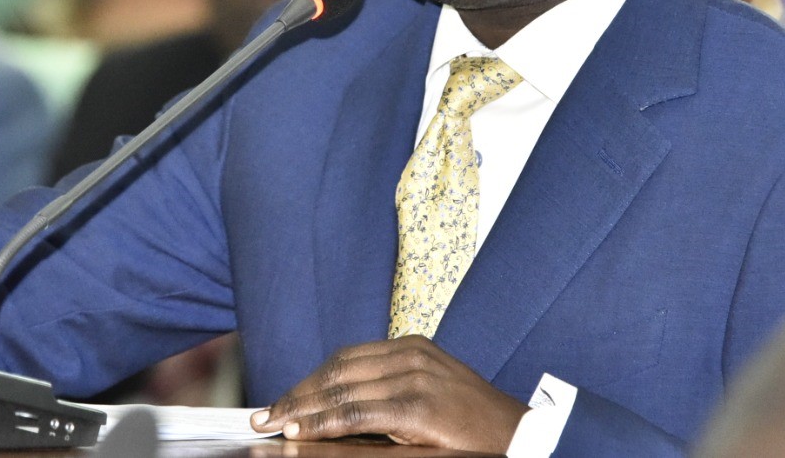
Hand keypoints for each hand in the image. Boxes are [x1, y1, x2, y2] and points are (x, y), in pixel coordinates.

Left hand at [248, 336, 526, 452]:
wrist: (521, 435)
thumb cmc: (472, 423)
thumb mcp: (428, 396)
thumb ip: (386, 394)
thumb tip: (334, 411)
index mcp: (410, 348)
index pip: (344, 360)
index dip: (307, 380)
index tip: (280, 401)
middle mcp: (410, 355)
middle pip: (337, 371)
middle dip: (297, 394)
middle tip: (264, 416)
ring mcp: (415, 377)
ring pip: (342, 390)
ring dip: (303, 409)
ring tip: (275, 425)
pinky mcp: (419, 406)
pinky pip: (359, 412)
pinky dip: (326, 423)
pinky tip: (304, 432)